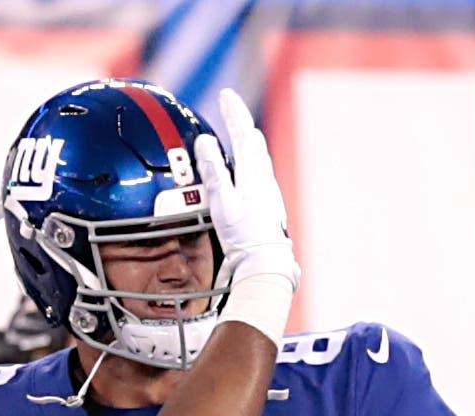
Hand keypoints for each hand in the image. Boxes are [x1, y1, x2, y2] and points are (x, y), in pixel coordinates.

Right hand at [196, 89, 295, 296]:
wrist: (266, 261)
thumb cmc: (243, 236)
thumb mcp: (222, 202)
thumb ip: (214, 171)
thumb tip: (205, 141)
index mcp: (253, 173)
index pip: (243, 133)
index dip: (234, 112)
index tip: (226, 95)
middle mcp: (264, 178)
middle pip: (253, 141)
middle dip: (240, 121)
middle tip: (229, 108)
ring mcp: (268, 190)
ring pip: (259, 156)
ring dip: (247, 139)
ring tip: (239, 131)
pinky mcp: (269, 203)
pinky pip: (259, 171)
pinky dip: (250, 159)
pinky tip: (248, 168)